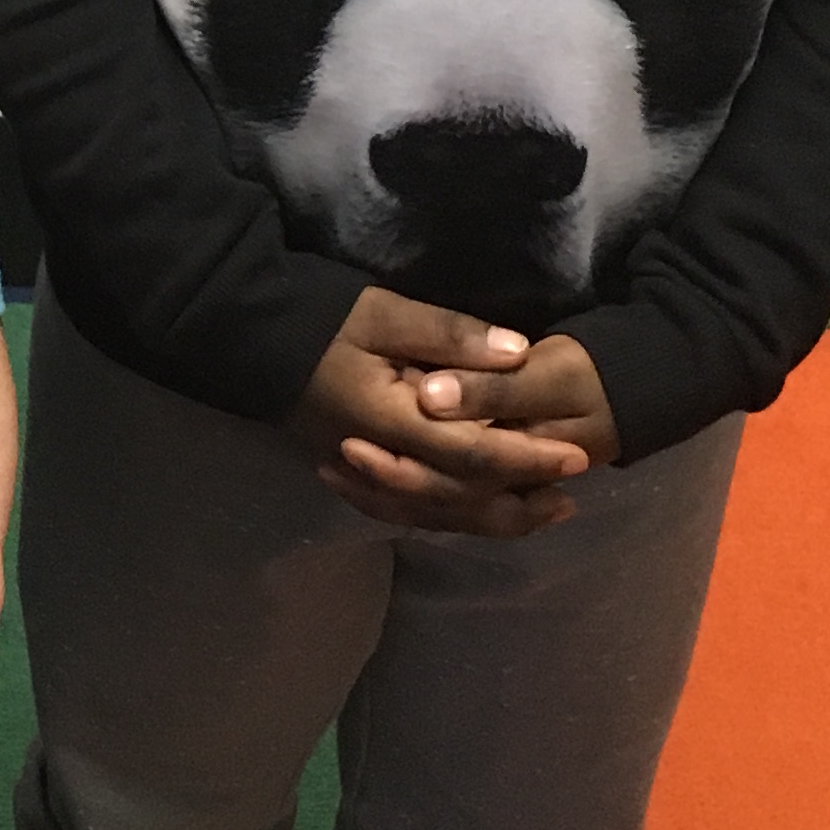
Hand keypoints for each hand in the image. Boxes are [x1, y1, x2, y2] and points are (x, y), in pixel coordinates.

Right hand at [289, 288, 585, 537]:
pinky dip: (451, 515)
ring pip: (439, 513)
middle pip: (462, 501)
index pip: (475, 456)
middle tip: (572, 492)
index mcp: (394, 424)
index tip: (577, 458)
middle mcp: (383, 462)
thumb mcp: (385, 313)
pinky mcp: (358, 471)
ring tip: (541, 510)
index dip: (529, 460)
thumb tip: (519, 355)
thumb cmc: (322, 319)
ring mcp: (367, 473)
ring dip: (494, 516)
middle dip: (520, 500)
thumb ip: (452, 337)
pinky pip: (411, 510)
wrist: (252, 339)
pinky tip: (477, 508)